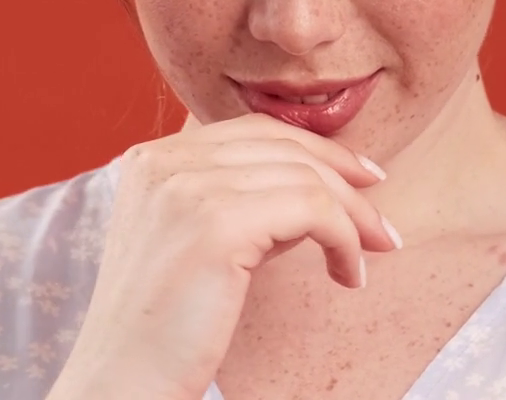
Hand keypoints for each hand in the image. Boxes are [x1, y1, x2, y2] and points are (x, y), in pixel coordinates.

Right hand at [47, 112, 401, 399]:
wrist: (124, 382)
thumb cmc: (164, 328)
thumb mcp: (198, 242)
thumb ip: (240, 203)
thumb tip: (313, 189)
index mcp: (151, 160)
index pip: (253, 130)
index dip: (315, 150)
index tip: (361, 178)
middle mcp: (164, 162)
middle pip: (283, 145)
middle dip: (345, 177)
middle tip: (381, 223)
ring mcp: (187, 188)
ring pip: (305, 177)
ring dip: (352, 217)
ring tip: (369, 256)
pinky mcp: (217, 225)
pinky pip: (312, 209)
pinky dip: (344, 238)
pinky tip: (348, 274)